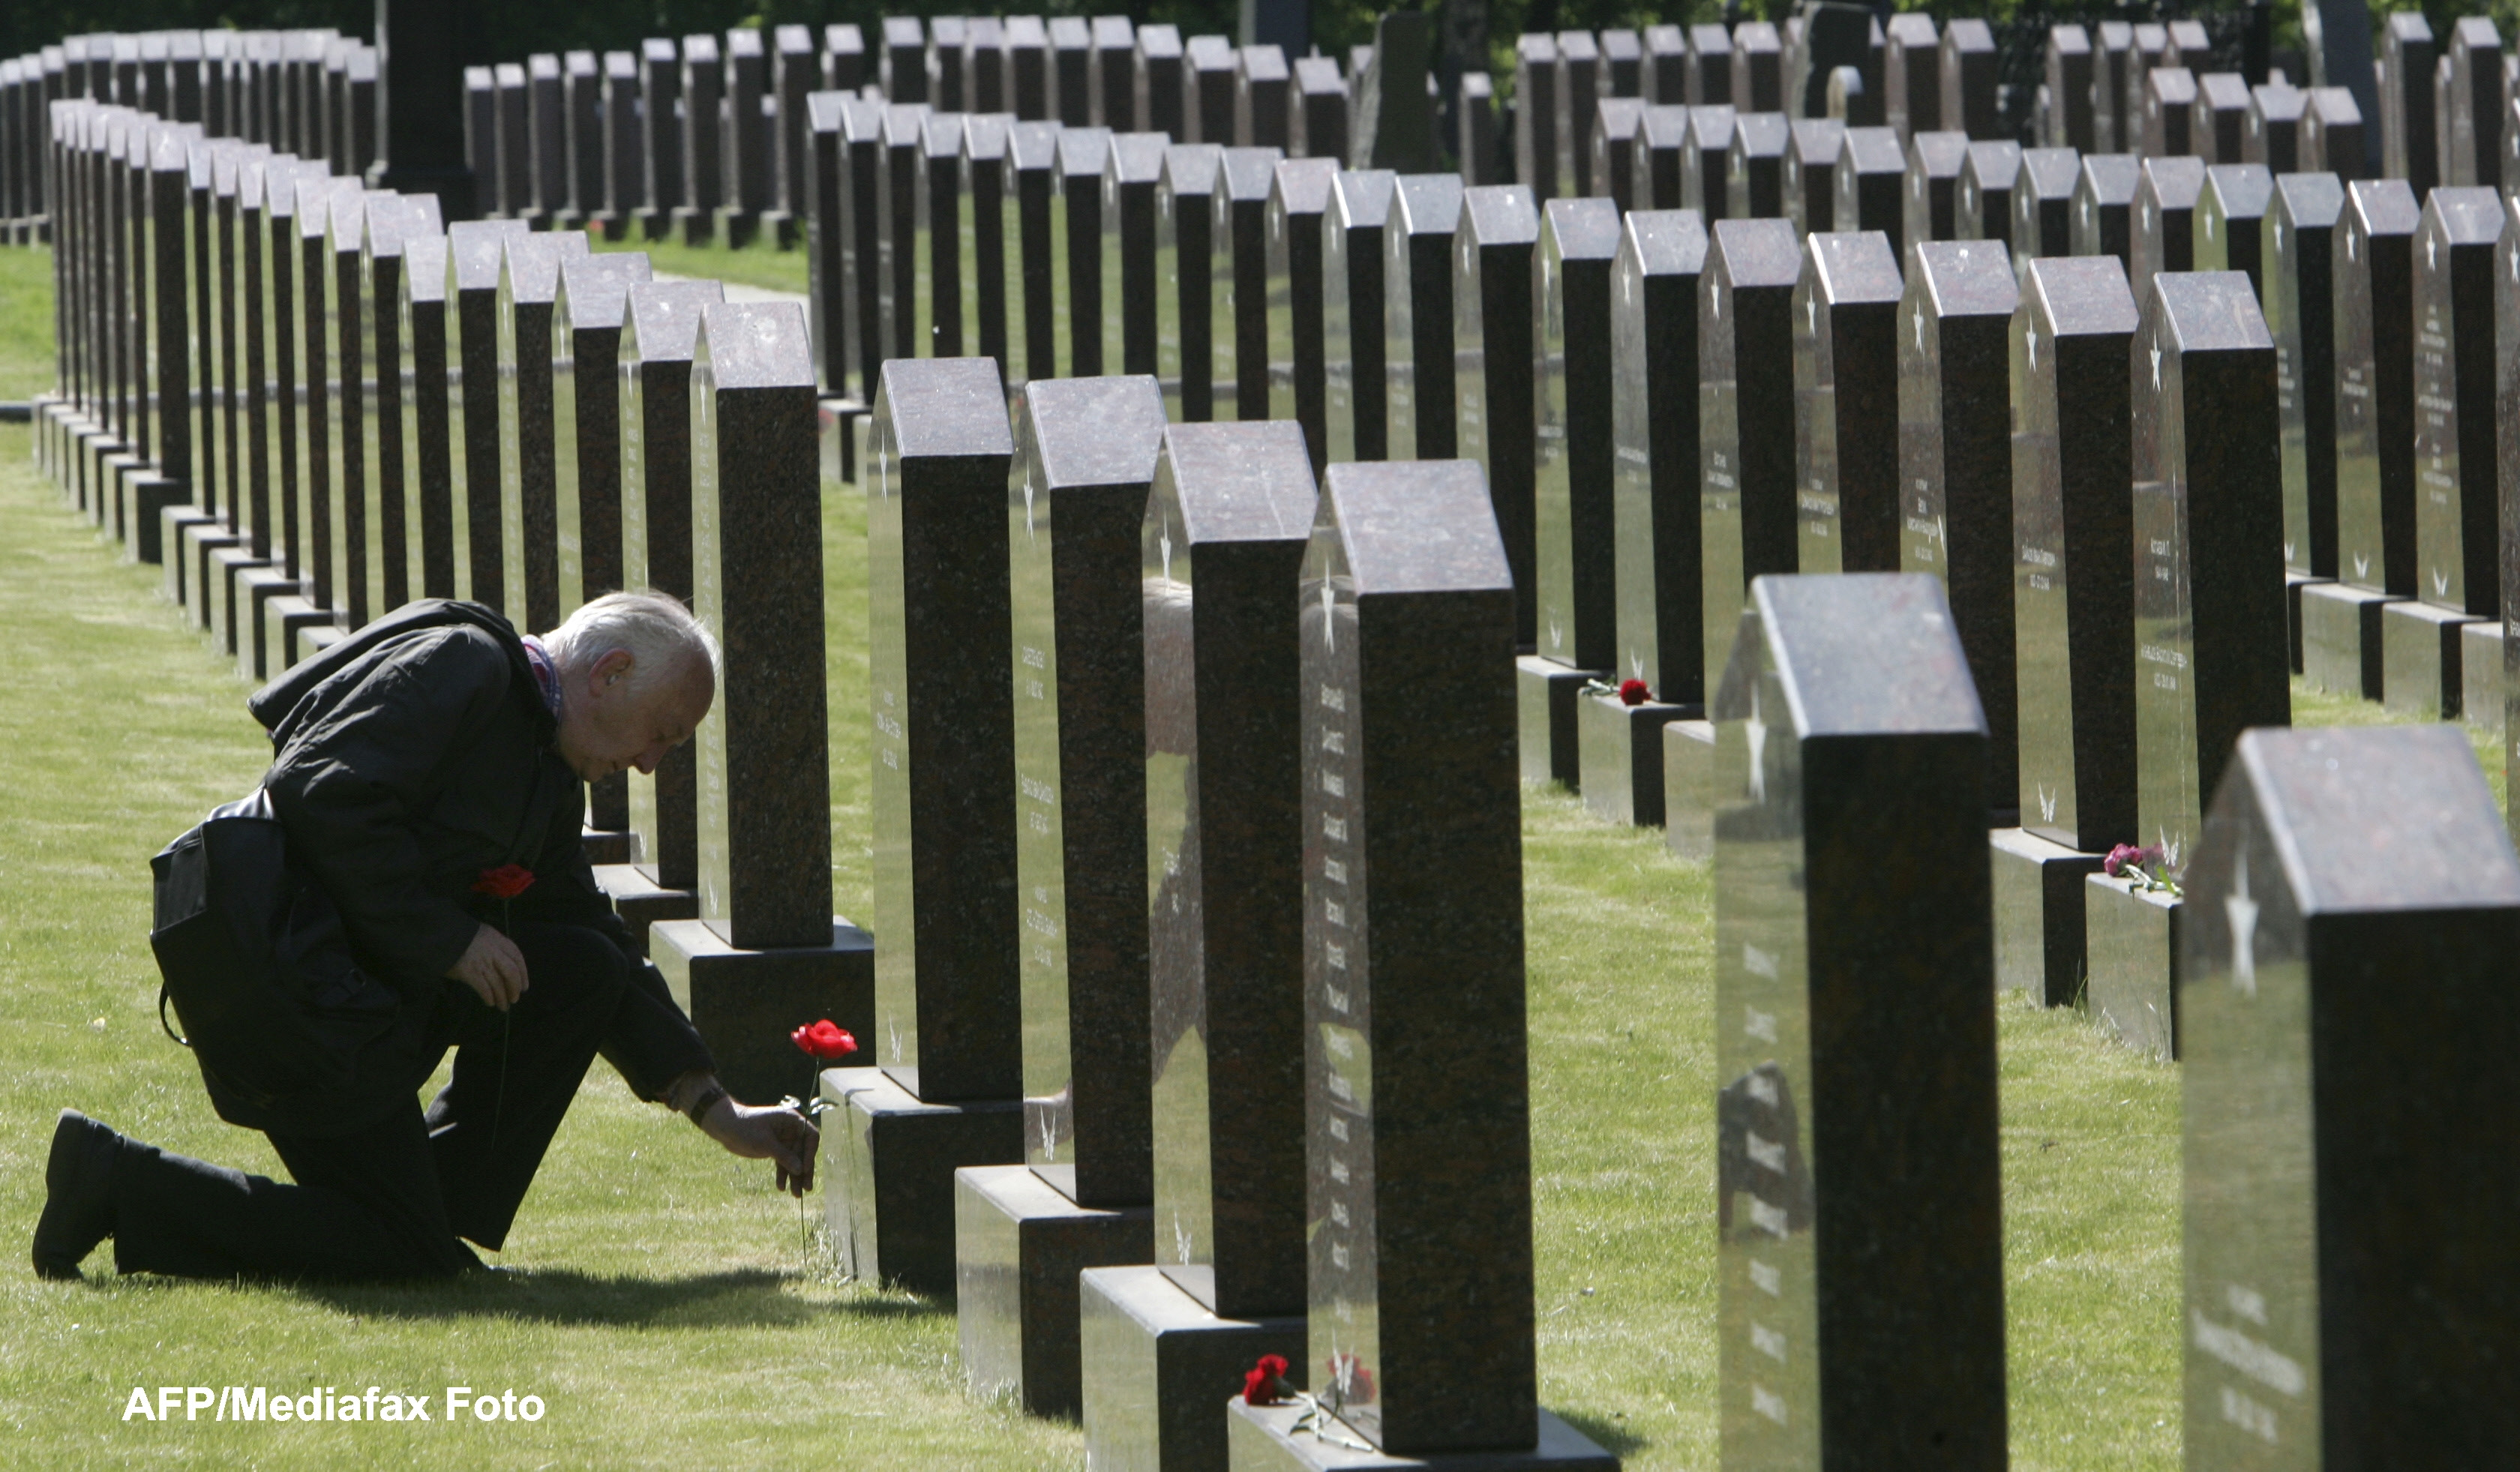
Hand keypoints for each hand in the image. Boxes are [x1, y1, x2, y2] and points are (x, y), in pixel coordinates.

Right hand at [444, 923, 529, 1010]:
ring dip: (502, 997)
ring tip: (503, 1006)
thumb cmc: (461, 937)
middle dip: (514, 988)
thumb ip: (495, 948)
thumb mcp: (483, 935)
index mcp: (498, 940)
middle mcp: (493, 951)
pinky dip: (489, 997)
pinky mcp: (470, 972)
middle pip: (511, 972)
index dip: (523, 974)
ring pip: (498, 983)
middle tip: (514, 999)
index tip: (524, 987)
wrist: (441, 936)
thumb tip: (503, 969)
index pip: (517, 958)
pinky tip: (490, 1002)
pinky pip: (484, 988)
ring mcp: (482, 962)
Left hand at [700, 1097, 818, 1196]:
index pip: (810, 1137)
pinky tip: (781, 1187)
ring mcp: (783, 1141)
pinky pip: (783, 1164)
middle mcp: (790, 1130)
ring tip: (796, 1194)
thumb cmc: (746, 1127)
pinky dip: (782, 1175)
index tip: (805, 1169)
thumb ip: (784, 1156)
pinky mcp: (774, 1149)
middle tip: (806, 1189)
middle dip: (803, 1171)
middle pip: (803, 1152)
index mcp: (792, 1120)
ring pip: (793, 1161)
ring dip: (794, 1177)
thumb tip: (801, 1171)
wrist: (726, 1128)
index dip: (810, 1153)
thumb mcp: (765, 1143)